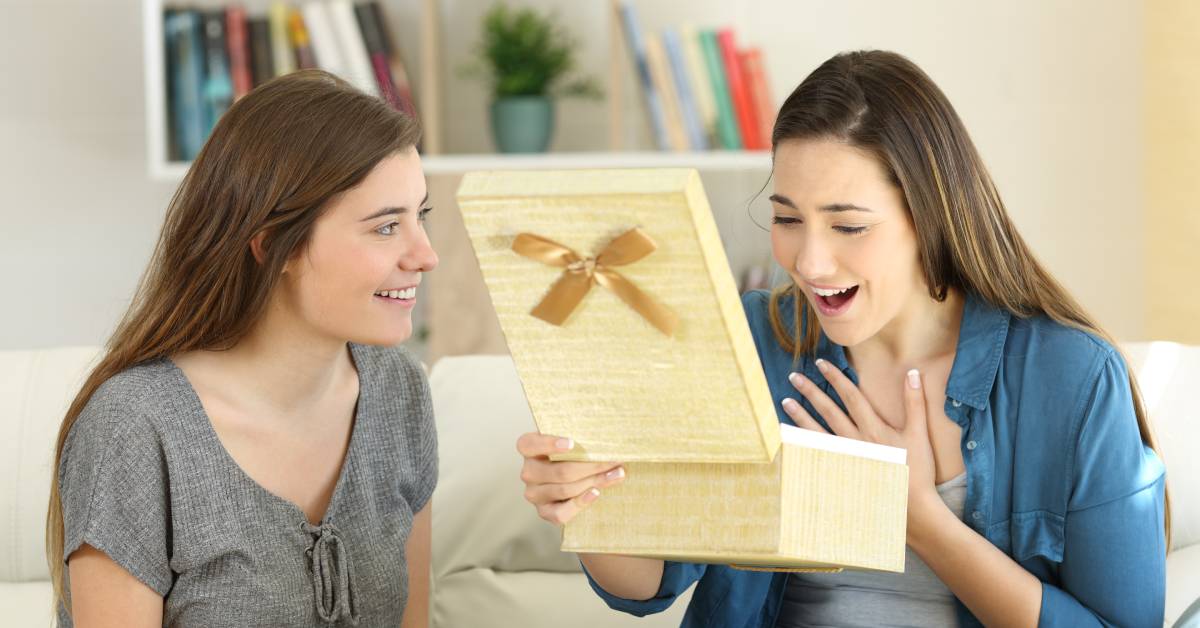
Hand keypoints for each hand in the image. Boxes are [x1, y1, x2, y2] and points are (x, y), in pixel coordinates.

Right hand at [516, 433, 625, 524]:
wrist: (576, 477)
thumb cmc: (573, 453)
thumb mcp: (572, 438)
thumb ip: (580, 435)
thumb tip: (606, 433)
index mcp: (529, 449)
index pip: (529, 445)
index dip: (549, 444)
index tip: (572, 443)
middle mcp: (528, 472)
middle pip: (560, 471)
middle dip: (591, 466)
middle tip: (613, 460)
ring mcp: (534, 494)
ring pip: (565, 490)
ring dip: (594, 481)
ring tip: (616, 474)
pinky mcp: (544, 511)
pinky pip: (561, 513)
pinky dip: (580, 503)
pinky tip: (595, 493)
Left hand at [779, 359, 943, 534]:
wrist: (911, 506)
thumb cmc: (917, 470)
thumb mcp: (918, 433)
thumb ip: (914, 402)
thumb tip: (914, 373)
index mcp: (874, 428)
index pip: (851, 396)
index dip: (836, 378)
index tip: (821, 363)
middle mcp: (855, 440)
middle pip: (829, 411)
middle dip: (811, 392)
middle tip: (793, 377)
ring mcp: (845, 458)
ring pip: (817, 433)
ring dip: (800, 417)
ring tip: (785, 403)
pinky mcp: (840, 473)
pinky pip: (816, 457)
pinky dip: (801, 448)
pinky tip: (788, 441)